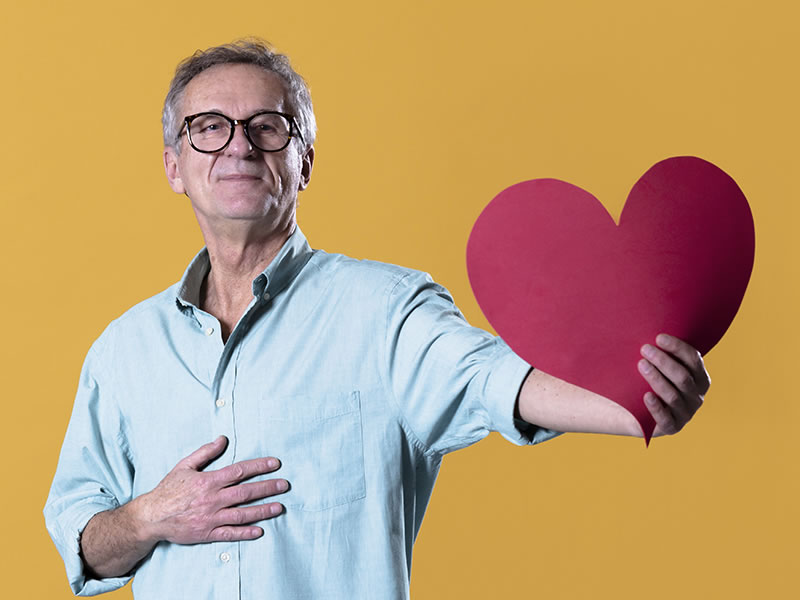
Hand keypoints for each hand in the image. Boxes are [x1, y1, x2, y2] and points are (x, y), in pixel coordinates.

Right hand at [134, 436, 287, 544]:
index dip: (259, 467)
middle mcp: (211, 500)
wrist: (151, 517)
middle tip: (284, 486)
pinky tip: (260, 531)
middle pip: (245, 493)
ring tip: (279, 507)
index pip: (239, 471)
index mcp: (207, 481)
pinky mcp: (206, 533)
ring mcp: (210, 518)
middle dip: (267, 488)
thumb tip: (223, 439)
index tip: (275, 464)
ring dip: (262, 511)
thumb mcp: (184, 466)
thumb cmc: (168, 490)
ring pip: (241, 514)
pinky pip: (229, 534)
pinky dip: (245, 533)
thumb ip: (205, 452)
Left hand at [638, 334, 710, 436]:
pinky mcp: (672, 427)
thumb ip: (661, 351)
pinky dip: (656, 407)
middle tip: (644, 349)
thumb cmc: (648, 380)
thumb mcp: (657, 365)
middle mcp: (697, 396)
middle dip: (664, 361)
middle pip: (682, 377)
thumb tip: (649, 325)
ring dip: (657, 379)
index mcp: (700, 378)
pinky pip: (666, 419)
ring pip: (673, 395)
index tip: (658, 338)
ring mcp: (686, 413)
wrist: (635, 409)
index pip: (693, 360)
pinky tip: (646, 396)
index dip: (677, 348)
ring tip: (641, 365)